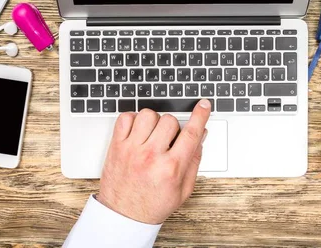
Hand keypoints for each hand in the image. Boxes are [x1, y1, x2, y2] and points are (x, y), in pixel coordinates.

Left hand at [96, 99, 210, 224]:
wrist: (123, 216)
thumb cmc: (153, 205)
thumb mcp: (183, 190)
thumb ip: (194, 160)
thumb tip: (200, 136)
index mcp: (171, 168)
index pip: (191, 133)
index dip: (200, 115)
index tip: (204, 105)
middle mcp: (151, 156)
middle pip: (170, 120)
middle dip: (174, 127)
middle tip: (169, 141)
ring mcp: (131, 150)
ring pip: (148, 115)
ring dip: (154, 122)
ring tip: (152, 136)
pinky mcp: (116, 146)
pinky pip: (126, 117)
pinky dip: (133, 120)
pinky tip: (138, 132)